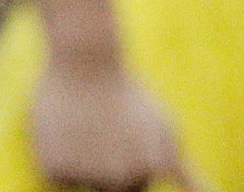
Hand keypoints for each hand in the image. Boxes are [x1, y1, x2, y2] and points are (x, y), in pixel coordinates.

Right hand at [31, 51, 207, 191]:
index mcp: (152, 168)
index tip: (129, 136)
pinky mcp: (56, 170)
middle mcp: (121, 177)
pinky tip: (68, 132)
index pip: (138, 188)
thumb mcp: (166, 132)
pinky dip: (62, 160)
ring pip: (86, 186)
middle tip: (110, 132)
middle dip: (111, 167)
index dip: (133, 161)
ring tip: (90, 128)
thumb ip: (187, 174)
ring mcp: (88, 175)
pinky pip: (61, 181)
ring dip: (87, 165)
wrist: (87, 64)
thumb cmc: (131, 100)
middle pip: (114, 191)